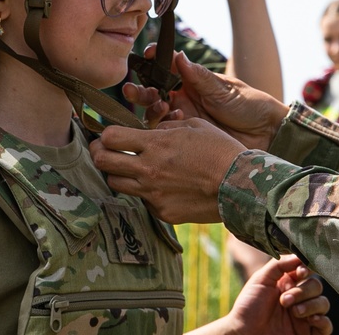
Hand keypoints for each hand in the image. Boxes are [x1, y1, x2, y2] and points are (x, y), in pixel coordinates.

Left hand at [91, 118, 245, 223]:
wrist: (240, 185)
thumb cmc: (221, 150)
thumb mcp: (194, 126)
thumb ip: (166, 127)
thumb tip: (151, 130)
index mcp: (156, 144)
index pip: (110, 137)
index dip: (105, 134)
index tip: (109, 134)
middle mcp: (148, 169)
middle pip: (102, 162)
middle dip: (98, 153)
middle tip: (103, 150)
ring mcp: (153, 194)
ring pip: (115, 184)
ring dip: (118, 174)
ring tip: (129, 169)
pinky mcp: (161, 212)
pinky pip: (141, 200)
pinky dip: (144, 192)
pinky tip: (159, 186)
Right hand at [123, 51, 287, 149]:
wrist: (266, 134)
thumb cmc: (249, 105)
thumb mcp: (224, 90)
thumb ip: (200, 77)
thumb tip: (178, 55)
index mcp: (193, 81)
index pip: (167, 67)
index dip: (154, 60)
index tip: (146, 55)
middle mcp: (184, 98)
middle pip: (153, 92)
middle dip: (141, 91)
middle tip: (134, 91)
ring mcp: (183, 119)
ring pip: (155, 113)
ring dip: (150, 109)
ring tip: (161, 108)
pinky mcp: (185, 139)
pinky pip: (164, 134)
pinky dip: (161, 130)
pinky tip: (171, 125)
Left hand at [193, 255, 330, 334]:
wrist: (244, 334)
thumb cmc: (248, 307)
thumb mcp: (261, 279)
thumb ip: (280, 264)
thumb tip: (301, 255)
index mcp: (288, 283)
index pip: (307, 271)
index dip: (307, 269)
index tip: (300, 273)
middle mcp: (299, 297)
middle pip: (317, 286)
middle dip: (303, 291)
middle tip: (284, 300)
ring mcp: (305, 315)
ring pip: (323, 303)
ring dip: (310, 305)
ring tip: (293, 312)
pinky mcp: (308, 333)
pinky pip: (327, 326)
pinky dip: (323, 321)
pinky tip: (311, 320)